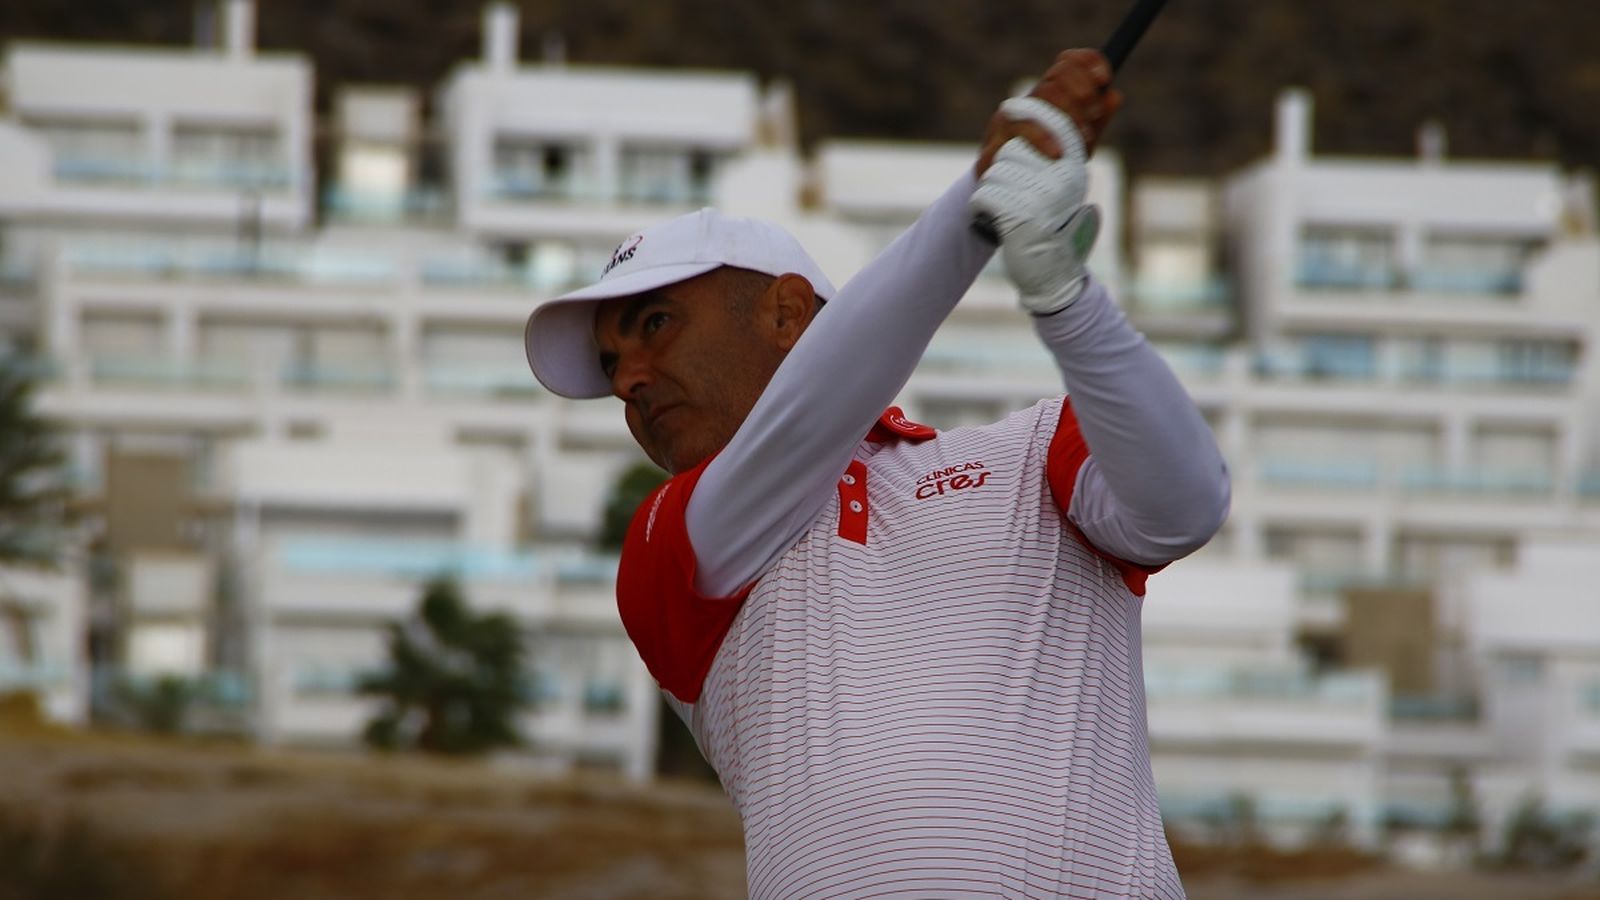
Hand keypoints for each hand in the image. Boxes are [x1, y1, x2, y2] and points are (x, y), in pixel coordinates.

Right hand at [976, 49, 1122, 176]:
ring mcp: (1012, 117)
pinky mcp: (997, 138)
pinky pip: (1022, 129)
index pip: (1068, 62)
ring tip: (1083, 135)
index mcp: (1051, 95)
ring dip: (1070, 113)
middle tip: (1094, 113)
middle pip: (1058, 75)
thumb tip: (1114, 96)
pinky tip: (1057, 152)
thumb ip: (1096, 121)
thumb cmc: (1047, 164)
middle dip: (1083, 90)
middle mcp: (1031, 100)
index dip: (1088, 63)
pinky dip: (1043, 138)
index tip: (1104, 78)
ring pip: (1043, 96)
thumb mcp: (1079, 143)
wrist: (1010, 197)